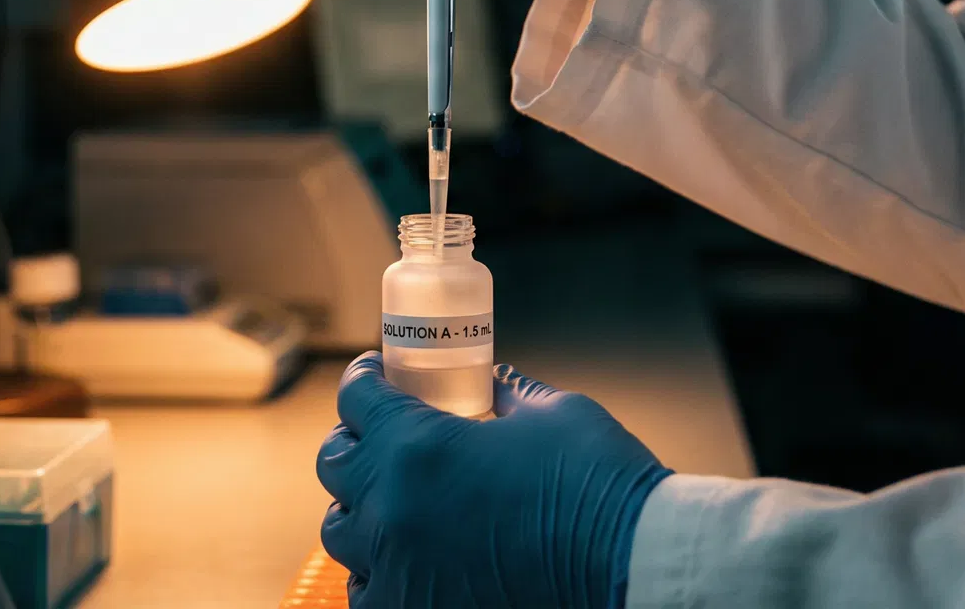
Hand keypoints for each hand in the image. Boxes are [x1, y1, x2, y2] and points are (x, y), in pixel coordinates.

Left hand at [316, 354, 670, 608]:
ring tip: (396, 505)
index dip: (363, 380)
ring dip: (364, 511)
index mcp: (417, 446)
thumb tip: (492, 382)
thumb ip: (506, 393)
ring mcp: (397, 569)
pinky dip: (379, 574)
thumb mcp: (550, 413)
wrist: (629, 564)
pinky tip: (408, 562)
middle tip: (383, 438)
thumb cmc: (596, 484)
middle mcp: (392, 509)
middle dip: (356, 443)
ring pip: (342, 533)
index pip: (355, 399)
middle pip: (336, 465)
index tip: (374, 377)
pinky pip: (367, 593)